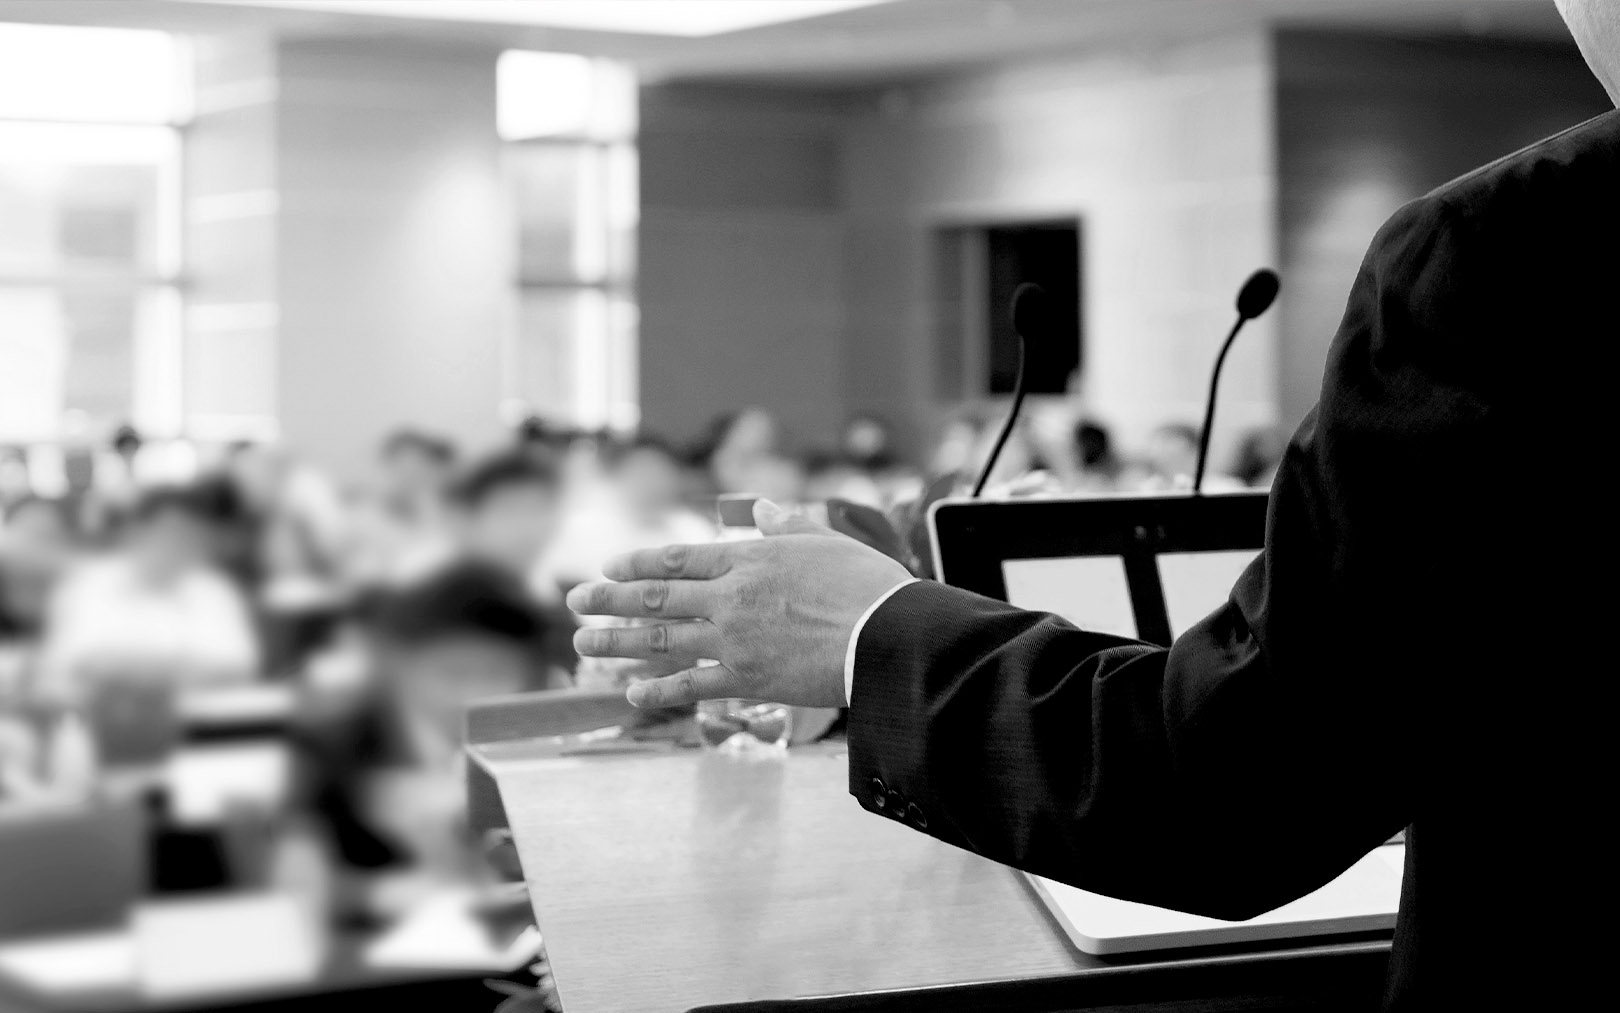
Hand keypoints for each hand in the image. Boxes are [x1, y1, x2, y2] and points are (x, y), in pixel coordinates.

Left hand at [566, 500, 911, 708]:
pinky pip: (692, 686)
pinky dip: (659, 690)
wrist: (888, 637)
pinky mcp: (747, 679)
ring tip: (583, 641)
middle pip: (657, 596)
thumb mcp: (828, 541)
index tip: (610, 566)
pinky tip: (632, 694)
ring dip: (617, 641)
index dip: (638, 562)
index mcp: (750, 559)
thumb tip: (765, 507)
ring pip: (662, 639)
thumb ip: (789, 524)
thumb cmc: (869, 586)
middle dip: (610, 599)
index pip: (678, 558)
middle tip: (574, 600)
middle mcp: (731, 597)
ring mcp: (734, 640)